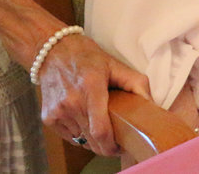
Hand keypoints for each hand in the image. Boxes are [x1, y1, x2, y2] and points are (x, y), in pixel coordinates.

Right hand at [35, 32, 150, 155]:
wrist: (53, 51)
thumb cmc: (87, 57)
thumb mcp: (115, 64)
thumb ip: (136, 83)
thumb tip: (150, 104)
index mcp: (90, 88)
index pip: (100, 130)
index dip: (112, 146)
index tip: (122, 147)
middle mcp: (71, 102)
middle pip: (92, 140)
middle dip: (106, 146)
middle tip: (116, 140)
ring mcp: (58, 111)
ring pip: (81, 140)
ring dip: (93, 139)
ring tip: (100, 124)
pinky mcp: (49, 118)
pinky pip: (69, 136)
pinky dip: (80, 134)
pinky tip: (85, 120)